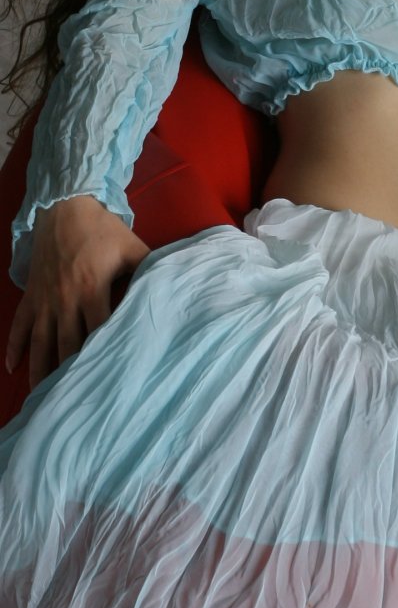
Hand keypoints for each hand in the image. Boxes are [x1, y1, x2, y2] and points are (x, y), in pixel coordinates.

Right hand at [5, 195, 150, 391]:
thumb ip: (149, 271)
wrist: (64, 204)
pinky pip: (20, 325)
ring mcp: (45, 299)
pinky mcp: (31, 294)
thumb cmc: (102, 228)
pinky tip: (13, 369)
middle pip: (68, 344)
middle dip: (72, 373)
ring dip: (40, 370)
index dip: (106, 354)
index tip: (112, 381)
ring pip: (41, 341)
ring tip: (42, 397)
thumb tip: (172, 291)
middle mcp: (65, 299)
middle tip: (78, 403)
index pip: (100, 330)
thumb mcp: (132, 247)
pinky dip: (14, 347)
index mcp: (92, 289)